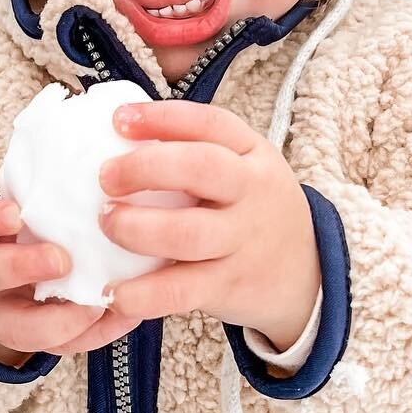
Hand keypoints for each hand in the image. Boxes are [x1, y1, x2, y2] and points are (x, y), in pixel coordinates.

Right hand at [0, 194, 139, 363]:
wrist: (3, 287)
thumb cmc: (26, 231)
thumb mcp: (22, 208)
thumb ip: (49, 193)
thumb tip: (110, 161)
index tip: (15, 213)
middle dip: (24, 266)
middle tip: (61, 259)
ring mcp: (0, 314)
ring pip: (16, 326)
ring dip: (60, 317)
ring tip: (96, 304)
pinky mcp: (33, 344)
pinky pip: (61, 348)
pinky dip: (94, 335)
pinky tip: (125, 317)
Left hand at [94, 100, 321, 350]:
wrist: (306, 272)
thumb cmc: (252, 208)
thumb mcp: (243, 166)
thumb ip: (195, 150)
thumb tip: (115, 134)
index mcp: (251, 152)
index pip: (210, 123)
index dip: (162, 118)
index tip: (118, 120)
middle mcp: (252, 192)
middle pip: (202, 169)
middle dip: (144, 169)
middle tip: (105, 178)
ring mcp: (242, 241)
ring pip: (188, 233)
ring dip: (137, 228)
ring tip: (106, 224)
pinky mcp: (228, 285)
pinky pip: (182, 290)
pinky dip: (143, 294)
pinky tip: (113, 292)